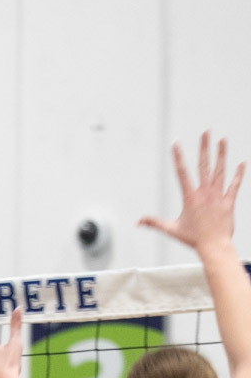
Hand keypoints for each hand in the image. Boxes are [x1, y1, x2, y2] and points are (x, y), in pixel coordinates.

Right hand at [140, 134, 244, 255]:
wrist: (214, 246)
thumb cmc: (193, 239)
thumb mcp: (171, 230)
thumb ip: (154, 223)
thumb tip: (138, 222)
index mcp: (190, 197)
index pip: (182, 172)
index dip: (178, 157)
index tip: (175, 143)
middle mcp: (205, 192)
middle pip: (204, 164)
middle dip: (204, 146)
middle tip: (206, 131)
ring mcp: (218, 196)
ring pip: (220, 170)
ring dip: (221, 154)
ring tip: (222, 139)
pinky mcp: (229, 202)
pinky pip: (234, 185)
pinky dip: (238, 174)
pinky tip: (241, 163)